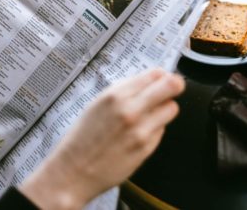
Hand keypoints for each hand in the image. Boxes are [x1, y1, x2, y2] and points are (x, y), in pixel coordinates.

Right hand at [20, 69, 184, 209]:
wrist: (73, 172)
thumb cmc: (82, 138)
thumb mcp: (97, 104)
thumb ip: (124, 92)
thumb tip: (151, 81)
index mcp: (115, 95)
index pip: (154, 74)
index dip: (160, 76)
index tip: (160, 80)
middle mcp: (131, 110)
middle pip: (171, 86)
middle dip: (174, 86)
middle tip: (171, 89)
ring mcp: (141, 130)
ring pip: (172, 109)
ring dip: (165, 109)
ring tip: (151, 115)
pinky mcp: (146, 148)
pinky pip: (161, 130)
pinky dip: (155, 129)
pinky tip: (139, 134)